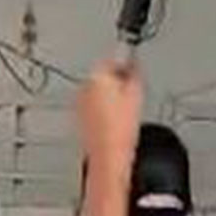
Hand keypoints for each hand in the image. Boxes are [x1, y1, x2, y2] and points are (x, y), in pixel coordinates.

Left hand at [76, 60, 143, 182]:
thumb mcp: (136, 93)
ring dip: (109, 97)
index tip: (134, 70)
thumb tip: (132, 64)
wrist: (109, 155)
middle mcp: (83, 89)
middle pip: (102, 77)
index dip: (125, 65)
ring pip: (97, 93)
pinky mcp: (80, 119)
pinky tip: (114, 122)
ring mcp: (80, 104)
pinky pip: (93, 108)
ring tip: (124, 111)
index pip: (111, 61)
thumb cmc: (120, 128)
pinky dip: (103, 111)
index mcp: (96, 77)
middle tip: (131, 93)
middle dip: (116, 82)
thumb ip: (134, 72)